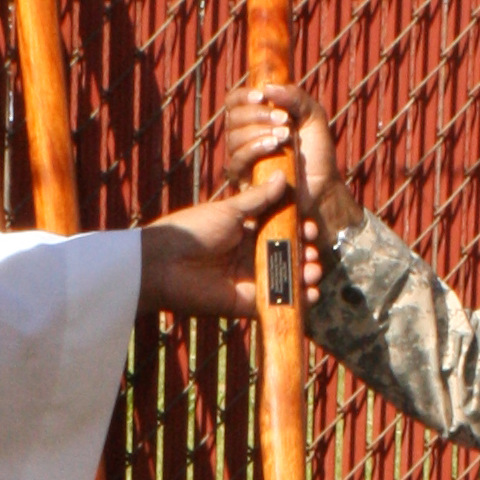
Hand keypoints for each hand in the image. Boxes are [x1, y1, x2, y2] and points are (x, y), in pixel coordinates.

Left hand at [138, 175, 321, 319]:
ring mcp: (248, 280)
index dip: (297, 230)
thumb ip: (258, 198)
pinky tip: (312, 294)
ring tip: (314, 271)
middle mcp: (249, 256)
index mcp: (245, 231)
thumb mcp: (229, 210)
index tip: (310, 227)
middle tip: (313, 251)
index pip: (279, 230)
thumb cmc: (194, 230)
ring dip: (304, 276)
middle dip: (304, 254)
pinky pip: (275, 303)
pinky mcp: (246, 303)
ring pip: (284, 279)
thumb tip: (282, 176)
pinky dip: (296, 300)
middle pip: (286, 256)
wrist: (164, 263)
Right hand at [221, 81, 357, 235]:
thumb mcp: (313, 117)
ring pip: (234, 138)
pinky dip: (255, 149)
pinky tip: (275, 146)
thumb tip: (267, 87)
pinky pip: (237, 160)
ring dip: (258, 131)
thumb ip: (296, 97)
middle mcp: (245, 138)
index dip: (242, 96)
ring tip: (285, 136)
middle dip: (257, 114)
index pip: (234, 102)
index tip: (261, 96)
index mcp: (256, 120)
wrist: (323, 187)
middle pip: (232, 117)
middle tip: (284, 119)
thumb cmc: (317, 153)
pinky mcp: (243, 180)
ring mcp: (243, 160)